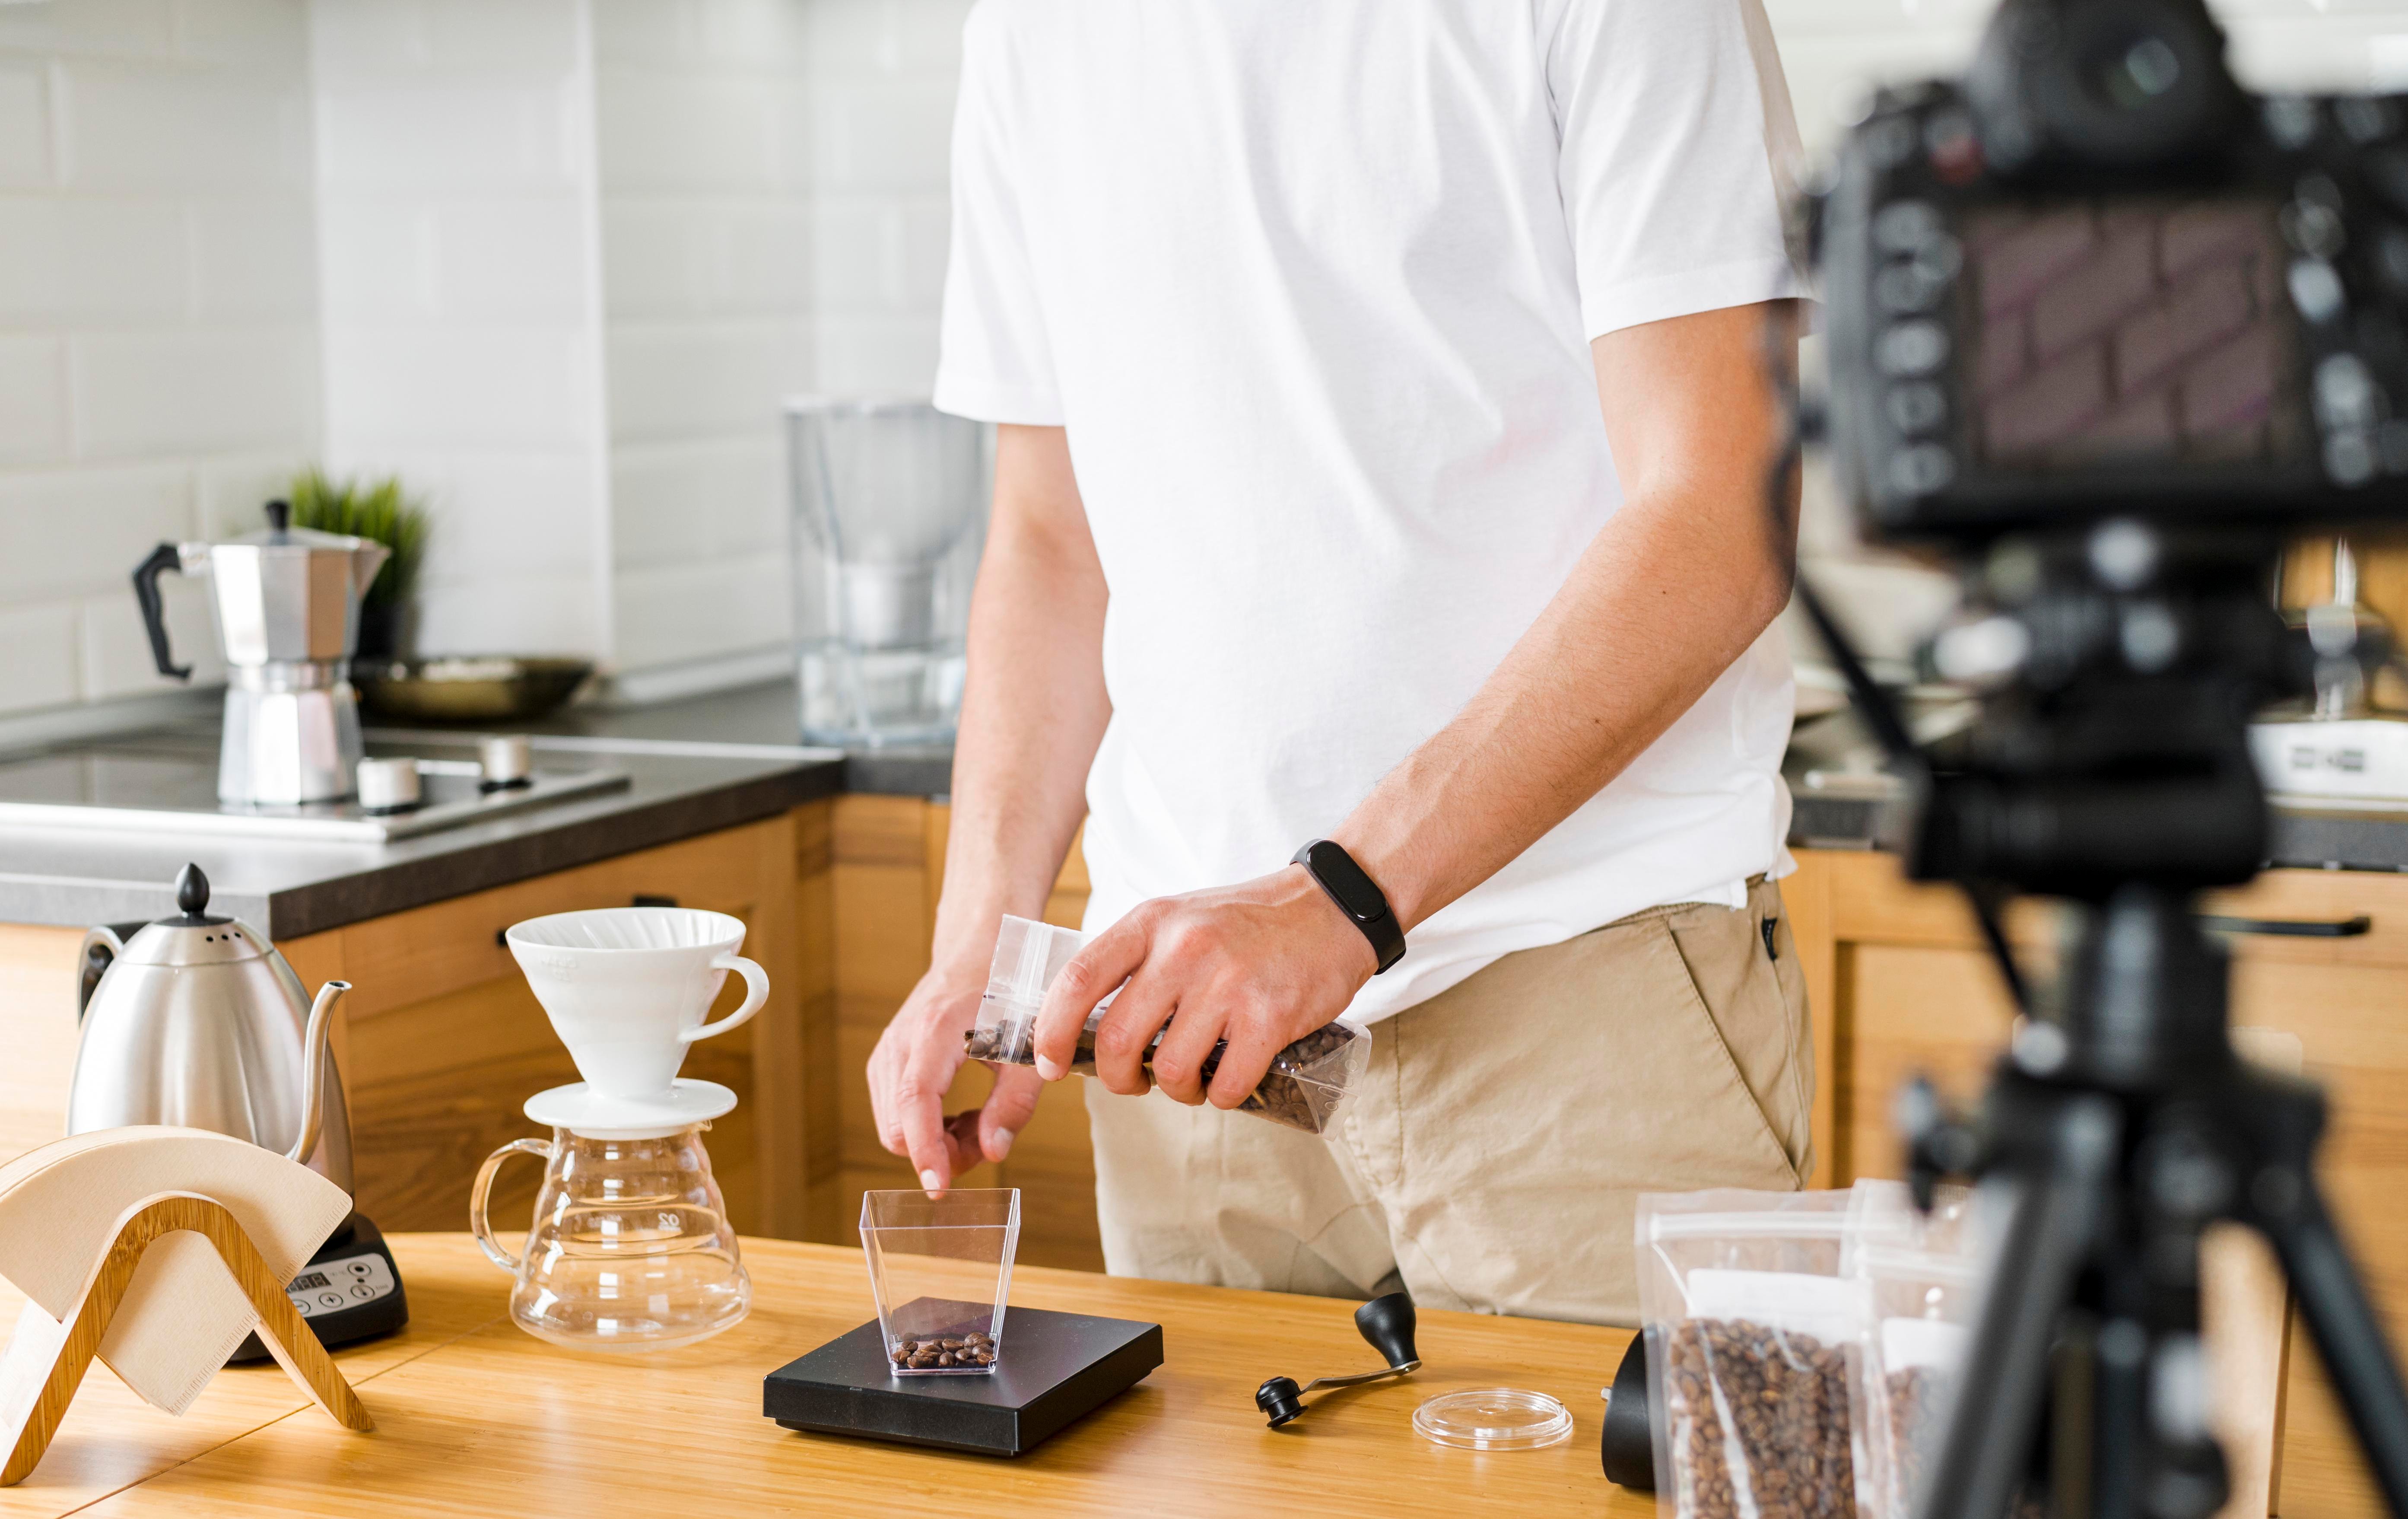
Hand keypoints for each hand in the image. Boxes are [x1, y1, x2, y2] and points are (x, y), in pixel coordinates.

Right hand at [868, 966, 1044, 1191]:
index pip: (915, 1101)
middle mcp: (901, 1040)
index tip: (938, 1187)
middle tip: (985, 1141)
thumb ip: (1014, 1102)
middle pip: (897, 1125)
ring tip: (979, 1123)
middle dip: (938, 1151)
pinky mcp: (888, 1058)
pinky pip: (894, 1110)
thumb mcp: (1029, 1046)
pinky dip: (925, 1126)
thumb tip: (993, 1153)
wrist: (981, 951)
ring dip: (933, 1140)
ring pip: (893, 1124)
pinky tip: (960, 1114)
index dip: (925, 1150)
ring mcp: (888, 1049)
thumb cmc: (1010, 994)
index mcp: (937, 1031)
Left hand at [1033, 865, 1375, 1107]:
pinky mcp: (1270, 1015)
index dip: (1051, 1031)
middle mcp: (1184, 948)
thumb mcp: (1181, 921)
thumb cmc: (1249, 924)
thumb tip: (1085, 1027)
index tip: (1050, 1062)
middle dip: (1117, 1079)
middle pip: (1118, 1039)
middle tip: (1134, 1082)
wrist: (1333, 907)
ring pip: (1171, 1069)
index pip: (1078, 980)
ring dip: (1175, 1092)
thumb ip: (1137, 962)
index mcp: (1152, 922)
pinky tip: (1230, 1081)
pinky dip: (1222, 1097)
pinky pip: (1226, 1083)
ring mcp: (1228, 982)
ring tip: (1192, 1081)